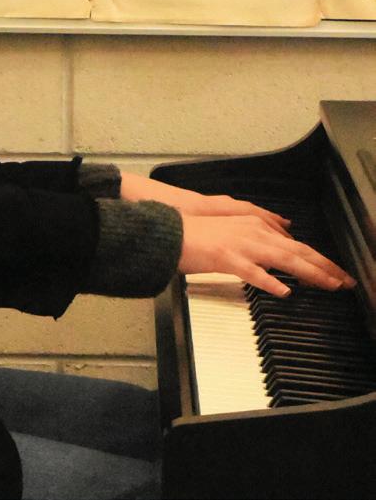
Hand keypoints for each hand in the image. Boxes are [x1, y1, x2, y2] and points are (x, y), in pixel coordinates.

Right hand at [120, 173, 355, 296]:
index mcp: (254, 225)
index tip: (336, 273)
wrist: (168, 232)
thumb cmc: (196, 234)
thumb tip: (282, 232)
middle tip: (346, 282)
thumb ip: (258, 230)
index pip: (295, 244)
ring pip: (283, 258)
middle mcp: (251, 231)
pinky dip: (270, 280)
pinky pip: (252, 271)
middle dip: (326, 267)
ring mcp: (239, 243)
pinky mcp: (224, 256)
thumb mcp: (232, 227)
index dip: (320, 259)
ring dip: (310, 272)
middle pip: (297, 250)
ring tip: (328, 285)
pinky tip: (284, 291)